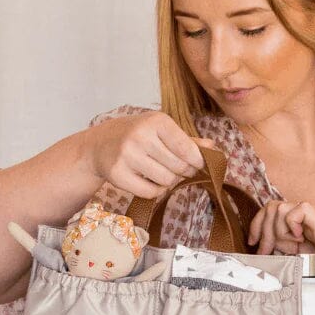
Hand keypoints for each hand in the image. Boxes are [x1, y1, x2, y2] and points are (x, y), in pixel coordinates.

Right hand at [91, 110, 216, 199]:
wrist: (100, 144)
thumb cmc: (137, 135)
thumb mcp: (161, 130)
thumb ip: (187, 140)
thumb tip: (213, 148)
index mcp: (156, 121)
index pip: (188, 149)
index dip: (197, 161)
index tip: (197, 164)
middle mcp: (141, 136)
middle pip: (179, 167)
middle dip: (183, 172)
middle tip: (178, 169)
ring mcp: (127, 155)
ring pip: (166, 181)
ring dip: (168, 181)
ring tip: (160, 172)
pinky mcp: (118, 174)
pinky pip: (150, 192)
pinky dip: (154, 191)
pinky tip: (148, 180)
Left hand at [246, 199, 314, 290]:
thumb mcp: (300, 258)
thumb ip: (284, 247)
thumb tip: (262, 245)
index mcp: (303, 221)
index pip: (271, 211)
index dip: (257, 226)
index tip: (253, 245)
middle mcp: (308, 214)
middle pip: (271, 207)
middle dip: (261, 230)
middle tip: (264, 251)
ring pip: (279, 208)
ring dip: (275, 231)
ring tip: (287, 248)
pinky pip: (296, 210)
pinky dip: (291, 226)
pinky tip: (300, 241)